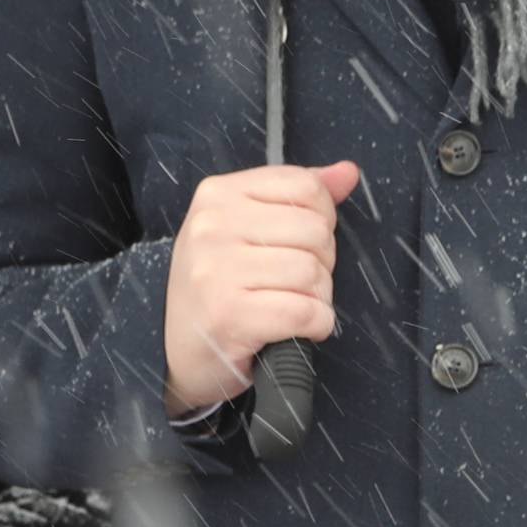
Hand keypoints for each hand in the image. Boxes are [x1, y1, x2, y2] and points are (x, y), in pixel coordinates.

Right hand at [163, 161, 359, 410]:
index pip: (306, 186)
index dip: (322, 219)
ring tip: (290, 306)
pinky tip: (294, 329)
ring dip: (318, 298)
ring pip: (313, 272)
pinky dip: (316, 325)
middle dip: (322, 263)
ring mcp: (217, 270)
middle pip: (315, 230)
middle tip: (293, 284)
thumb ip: (299, 197)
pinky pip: (306, 312)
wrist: (177, 354)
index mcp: (218, 195)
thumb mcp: (248, 231)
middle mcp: (212, 226)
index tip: (300, 244)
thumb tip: (348, 172)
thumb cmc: (219, 289)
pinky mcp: (229, 315)